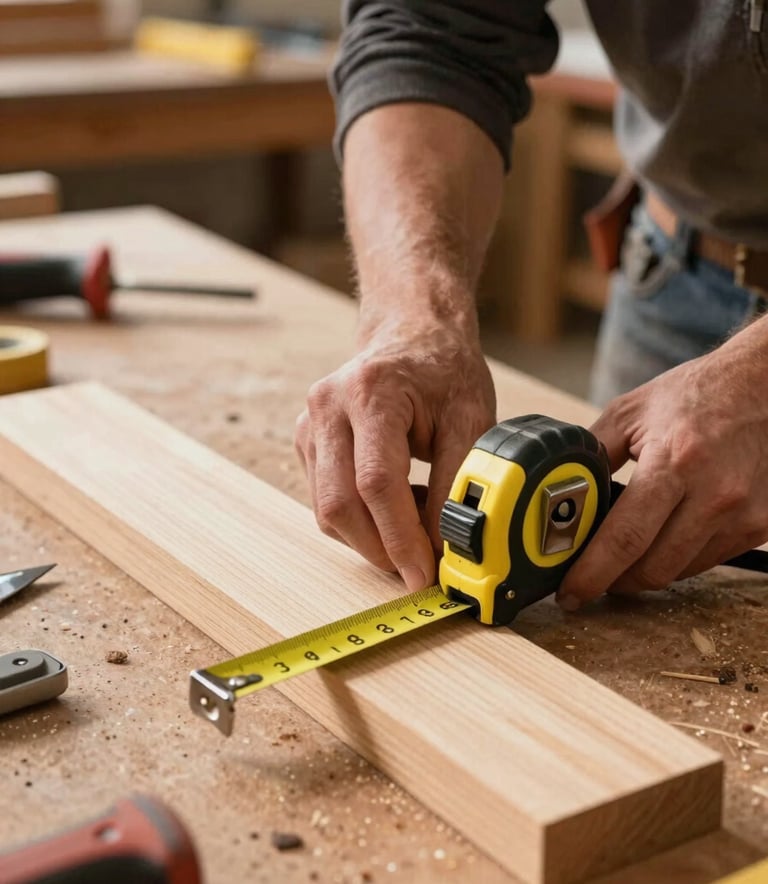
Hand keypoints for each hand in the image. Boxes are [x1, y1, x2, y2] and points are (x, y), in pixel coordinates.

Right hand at [295, 321, 495, 590]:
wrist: (411, 334)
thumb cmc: (443, 372)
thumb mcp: (471, 420)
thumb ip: (457, 483)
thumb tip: (446, 547)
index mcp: (371, 393)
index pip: (376, 482)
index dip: (400, 537)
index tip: (425, 574)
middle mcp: (328, 407)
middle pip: (340, 504)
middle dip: (381, 550)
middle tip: (421, 569)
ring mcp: (310, 424)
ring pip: (327, 510)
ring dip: (370, 538)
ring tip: (414, 521)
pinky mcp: (305, 441)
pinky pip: (325, 500)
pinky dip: (359, 520)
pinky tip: (391, 503)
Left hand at [558, 322, 767, 608]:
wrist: (765, 386)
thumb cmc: (696, 395)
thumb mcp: (631, 412)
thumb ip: (592, 451)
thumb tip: (561, 489)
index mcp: (674, 462)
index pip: (625, 538)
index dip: (592, 574)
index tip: (570, 594)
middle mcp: (714, 494)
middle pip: (652, 568)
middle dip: (614, 581)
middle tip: (591, 576)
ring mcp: (743, 514)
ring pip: (680, 572)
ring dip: (646, 573)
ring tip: (625, 556)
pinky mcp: (761, 525)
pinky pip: (708, 562)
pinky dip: (679, 559)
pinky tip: (663, 540)